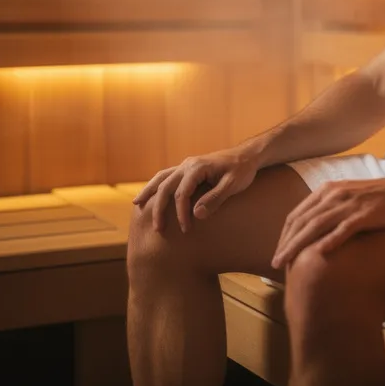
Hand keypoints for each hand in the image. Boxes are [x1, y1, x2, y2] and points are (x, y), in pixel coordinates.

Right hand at [133, 145, 261, 233]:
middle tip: (158, 229)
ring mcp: (186, 165)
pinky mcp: (187, 169)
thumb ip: (215, 199)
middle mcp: (188, 164)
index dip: (182, 213)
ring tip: (137, 206)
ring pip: (161, 178)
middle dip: (159, 208)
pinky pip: (166, 176)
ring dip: (149, 192)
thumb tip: (196, 214)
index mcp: (197, 167)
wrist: (247, 156)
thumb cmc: (242, 171)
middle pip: (166, 186)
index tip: (186, 229)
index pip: (182, 193)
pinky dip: (156, 185)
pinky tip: (149, 195)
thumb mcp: (233, 185)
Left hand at [271, 177, 384, 270]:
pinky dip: (330, 241)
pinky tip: (319, 254)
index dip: (285, 234)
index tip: (278, 251)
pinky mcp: (364, 214)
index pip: (297, 214)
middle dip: (286, 243)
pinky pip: (343, 229)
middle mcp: (333, 195)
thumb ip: (329, 209)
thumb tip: (312, 230)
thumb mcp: (347, 198)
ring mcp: (348, 204)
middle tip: (275, 263)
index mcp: (326, 191)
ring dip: (298, 245)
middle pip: (302, 221)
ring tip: (287, 262)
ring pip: (316, 226)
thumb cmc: (377, 198)